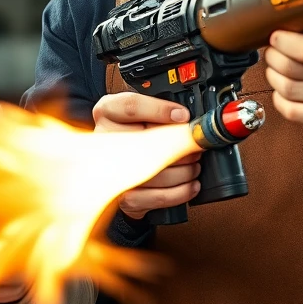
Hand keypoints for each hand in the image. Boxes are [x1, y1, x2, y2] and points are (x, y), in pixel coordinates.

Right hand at [91, 92, 201, 219]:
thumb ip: (161, 111)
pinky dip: (181, 191)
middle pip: (147, 143)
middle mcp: (105, 140)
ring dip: (185, 170)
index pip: (131, 107)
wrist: (123, 160)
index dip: (160, 111)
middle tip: (197, 144)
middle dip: (180, 146)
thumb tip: (190, 122)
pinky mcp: (125, 196)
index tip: (183, 116)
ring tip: (195, 163)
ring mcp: (113, 170)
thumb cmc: (137, 131)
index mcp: (108, 111)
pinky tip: (191, 183)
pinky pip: (157, 196)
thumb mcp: (145, 111)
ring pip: (156, 172)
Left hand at [264, 20, 302, 139]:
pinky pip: (292, 112)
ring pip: (288, 90)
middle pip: (292, 69)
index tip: (276, 37)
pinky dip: (279, 100)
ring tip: (277, 70)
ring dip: (274, 77)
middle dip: (273, 58)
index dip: (282, 42)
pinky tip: (284, 91)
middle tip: (273, 53)